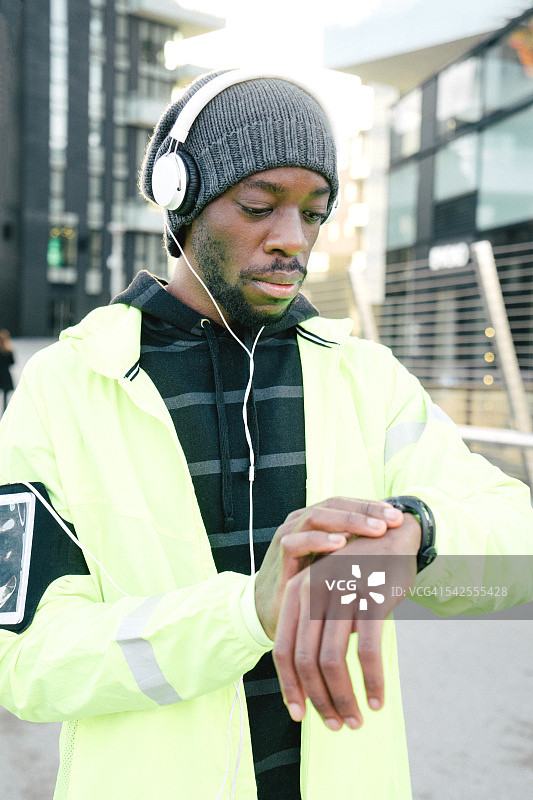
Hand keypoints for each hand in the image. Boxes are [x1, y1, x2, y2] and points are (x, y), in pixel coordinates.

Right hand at [255, 498, 403, 640]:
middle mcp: (301, 522)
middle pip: (334, 504)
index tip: (399, 517)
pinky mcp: (278, 557)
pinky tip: (341, 544)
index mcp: (317, 520)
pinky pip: (296, 542)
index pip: (346, 503)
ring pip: (316, 516)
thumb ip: (359, 552)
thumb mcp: (339, 565)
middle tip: (393, 519)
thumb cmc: (313, 587)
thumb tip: (400, 544)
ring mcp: (288, 536)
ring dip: (348, 521)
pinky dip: (319, 540)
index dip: (372, 506)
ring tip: (375, 528)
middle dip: (366, 510)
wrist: (276, 612)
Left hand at [272, 513, 421, 730]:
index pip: (282, 650)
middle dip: (319, 700)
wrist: (393, 535)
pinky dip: (371, 682)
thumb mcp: (327, 593)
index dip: (289, 687)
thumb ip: (315, 629)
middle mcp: (312, 592)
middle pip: (305, 661)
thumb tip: (313, 684)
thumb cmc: (358, 572)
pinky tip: (377, 700)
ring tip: (356, 720)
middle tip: (336, 725)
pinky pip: (367, 652)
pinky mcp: (370, 598)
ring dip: (343, 698)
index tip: (299, 716)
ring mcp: (340, 594)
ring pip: (332, 661)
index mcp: (296, 592)